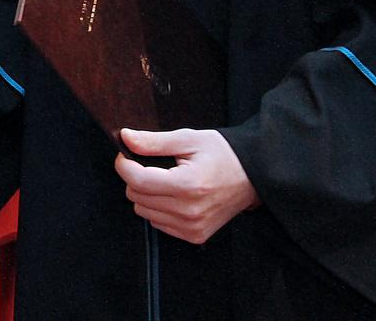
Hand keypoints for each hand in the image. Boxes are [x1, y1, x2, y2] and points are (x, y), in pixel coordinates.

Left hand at [114, 128, 258, 244]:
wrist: (252, 177)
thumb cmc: (222, 154)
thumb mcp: (188, 139)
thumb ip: (154, 141)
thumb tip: (125, 138)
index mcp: (188, 185)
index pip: (137, 180)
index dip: (123, 164)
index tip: (125, 154)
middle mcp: (189, 211)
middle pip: (136, 196)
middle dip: (135, 177)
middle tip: (152, 164)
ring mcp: (192, 227)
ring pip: (143, 211)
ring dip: (146, 194)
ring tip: (166, 180)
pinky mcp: (194, 236)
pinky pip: (158, 223)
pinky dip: (158, 208)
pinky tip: (174, 196)